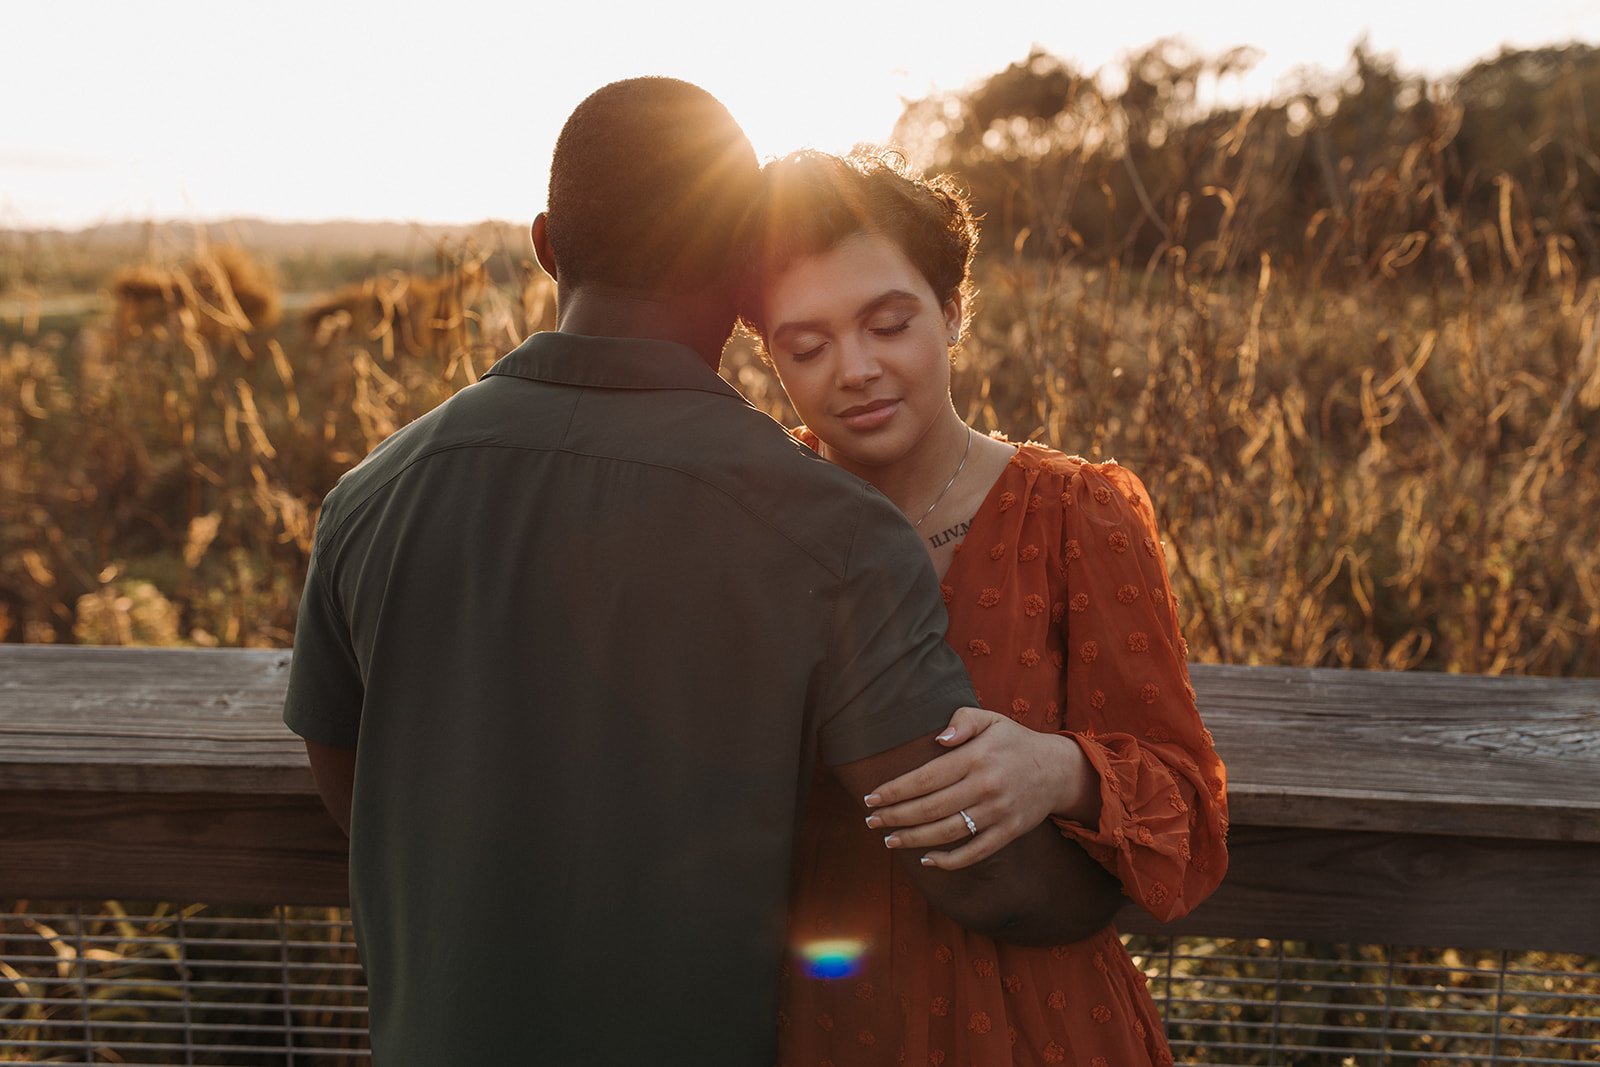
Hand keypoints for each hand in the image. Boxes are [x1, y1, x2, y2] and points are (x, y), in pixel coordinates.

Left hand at [863, 707, 1097, 869]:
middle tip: (870, 821)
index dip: (895, 790)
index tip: (871, 797)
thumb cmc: (1014, 742)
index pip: (926, 778)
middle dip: (896, 817)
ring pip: (948, 832)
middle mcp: (986, 786)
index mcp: (976, 758)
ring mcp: (998, 812)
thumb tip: (938, 738)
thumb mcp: (991, 720)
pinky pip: (975, 852)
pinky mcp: (1009, 832)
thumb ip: (963, 721)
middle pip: (931, 808)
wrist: (1059, 770)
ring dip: (914, 839)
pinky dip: (949, 860)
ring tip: (889, 840)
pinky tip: (926, 860)